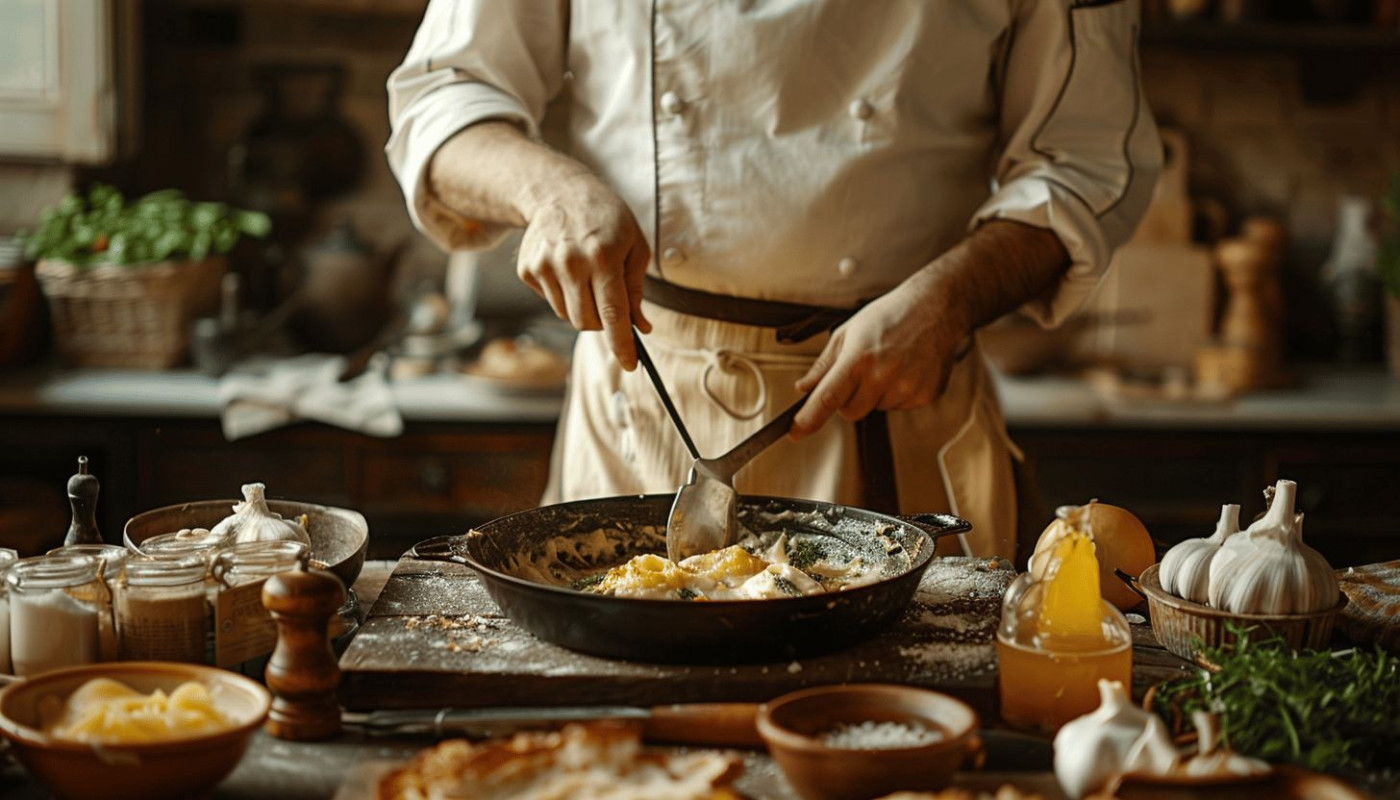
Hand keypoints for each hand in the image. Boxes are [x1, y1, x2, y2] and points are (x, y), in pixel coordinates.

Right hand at [516, 174, 651, 368]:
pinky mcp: (527, 269)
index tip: (630, 364)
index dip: (622, 343)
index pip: (613, 313)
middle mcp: (571, 262)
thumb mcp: (634, 245)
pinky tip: (566, 267)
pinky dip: (562, 294)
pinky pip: (550, 301)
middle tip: (608, 303)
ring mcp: (545, 266)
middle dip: (602, 323)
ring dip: (582, 307)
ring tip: (586, 275)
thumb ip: (636, 289)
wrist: (558, 190)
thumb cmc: (606, 218)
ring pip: (567, 316)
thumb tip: (640, 328)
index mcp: (604, 256)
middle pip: (587, 322)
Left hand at [790, 271, 966, 439]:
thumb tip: (804, 388)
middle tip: (859, 374)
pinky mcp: (926, 394)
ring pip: (876, 409)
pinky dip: (897, 393)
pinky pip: (899, 407)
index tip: (796, 432)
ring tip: (889, 363)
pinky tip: (905, 369)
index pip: (828, 397)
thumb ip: (824, 364)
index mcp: (859, 357)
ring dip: (875, 394)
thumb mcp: (848, 332)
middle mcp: (884, 374)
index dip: (809, 418)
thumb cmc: (890, 316)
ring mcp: (908, 387)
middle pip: (851, 413)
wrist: (936, 308)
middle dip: (848, 400)